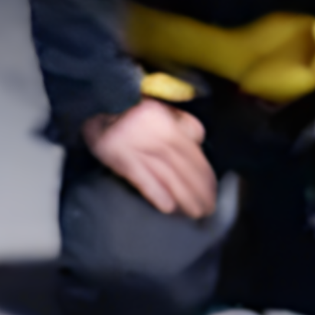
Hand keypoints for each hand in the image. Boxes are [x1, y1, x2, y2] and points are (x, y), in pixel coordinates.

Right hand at [85, 99, 216, 218]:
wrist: (102, 102)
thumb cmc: (136, 109)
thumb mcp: (164, 109)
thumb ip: (184, 123)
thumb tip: (199, 143)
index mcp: (172, 128)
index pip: (194, 157)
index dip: (206, 177)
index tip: (213, 192)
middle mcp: (159, 139)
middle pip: (184, 170)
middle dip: (199, 192)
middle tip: (208, 210)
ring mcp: (140, 150)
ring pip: (168, 177)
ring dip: (184, 197)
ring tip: (194, 212)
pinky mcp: (121, 159)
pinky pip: (142, 179)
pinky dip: (156, 193)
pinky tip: (168, 207)